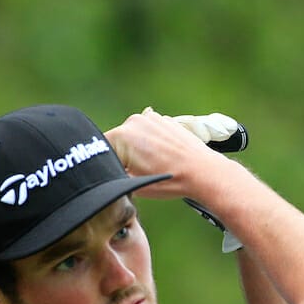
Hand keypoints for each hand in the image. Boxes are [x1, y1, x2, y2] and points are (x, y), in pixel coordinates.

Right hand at [105, 107, 222, 199]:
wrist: (201, 171)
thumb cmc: (170, 180)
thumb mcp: (131, 185)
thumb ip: (113, 174)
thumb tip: (106, 173)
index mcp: (122, 135)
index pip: (101, 150)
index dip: (107, 166)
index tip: (118, 176)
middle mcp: (135, 121)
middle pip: (117, 141)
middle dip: (122, 156)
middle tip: (137, 173)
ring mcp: (151, 118)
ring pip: (134, 136)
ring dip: (137, 149)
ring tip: (153, 165)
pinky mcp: (165, 120)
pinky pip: (149, 132)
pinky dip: (152, 143)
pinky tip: (162, 158)